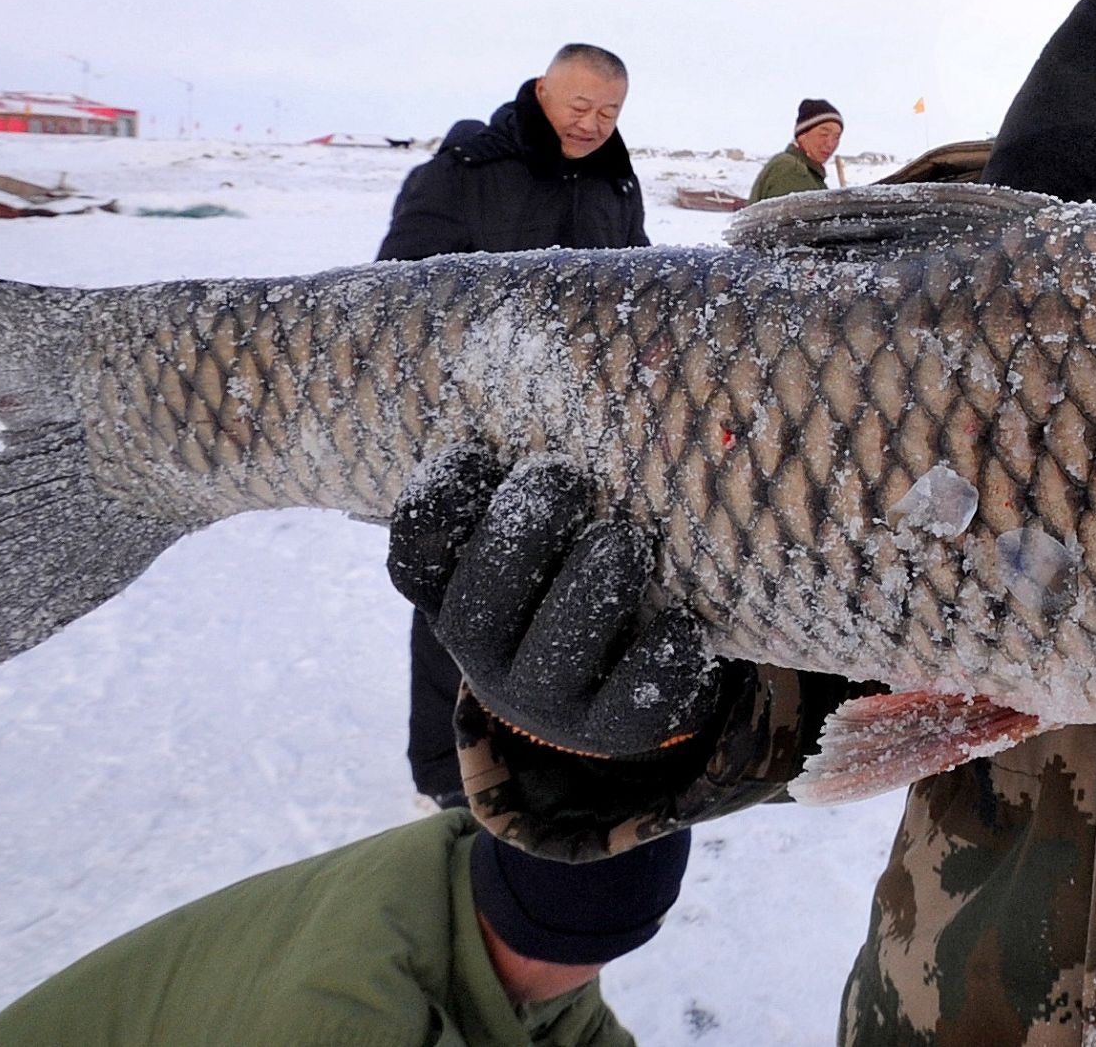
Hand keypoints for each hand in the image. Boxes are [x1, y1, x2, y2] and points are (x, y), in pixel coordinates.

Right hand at [389, 444, 728, 758]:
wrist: (621, 682)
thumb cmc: (574, 570)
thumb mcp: (542, 527)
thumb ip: (532, 476)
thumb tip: (570, 367)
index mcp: (458, 594)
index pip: (415, 560)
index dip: (435, 508)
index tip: (476, 451)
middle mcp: (490, 654)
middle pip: (478, 610)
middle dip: (518, 538)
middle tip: (562, 475)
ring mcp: (549, 699)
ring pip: (554, 655)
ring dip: (590, 588)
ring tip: (625, 538)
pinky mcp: (615, 728)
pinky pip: (633, 705)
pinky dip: (660, 658)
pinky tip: (679, 621)